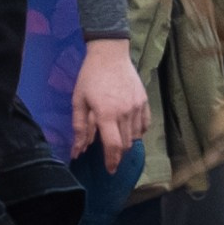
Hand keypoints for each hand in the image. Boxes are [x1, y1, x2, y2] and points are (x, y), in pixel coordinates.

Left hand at [71, 38, 148, 170]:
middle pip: (126, 144)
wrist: (110, 54)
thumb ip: (80, 127)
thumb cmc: (90, 77)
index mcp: (107, 114)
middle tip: (109, 152)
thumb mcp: (79, 101)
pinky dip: (138, 132)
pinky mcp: (145, 102)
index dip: (112, 161)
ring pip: (136, 137)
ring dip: (127, 142)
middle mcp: (125, 113)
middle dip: (117, 152)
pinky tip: (128, 128)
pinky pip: (144, 125)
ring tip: (116, 137)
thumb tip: (78, 150)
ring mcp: (137, 107)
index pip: (113, 146)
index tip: (110, 170)